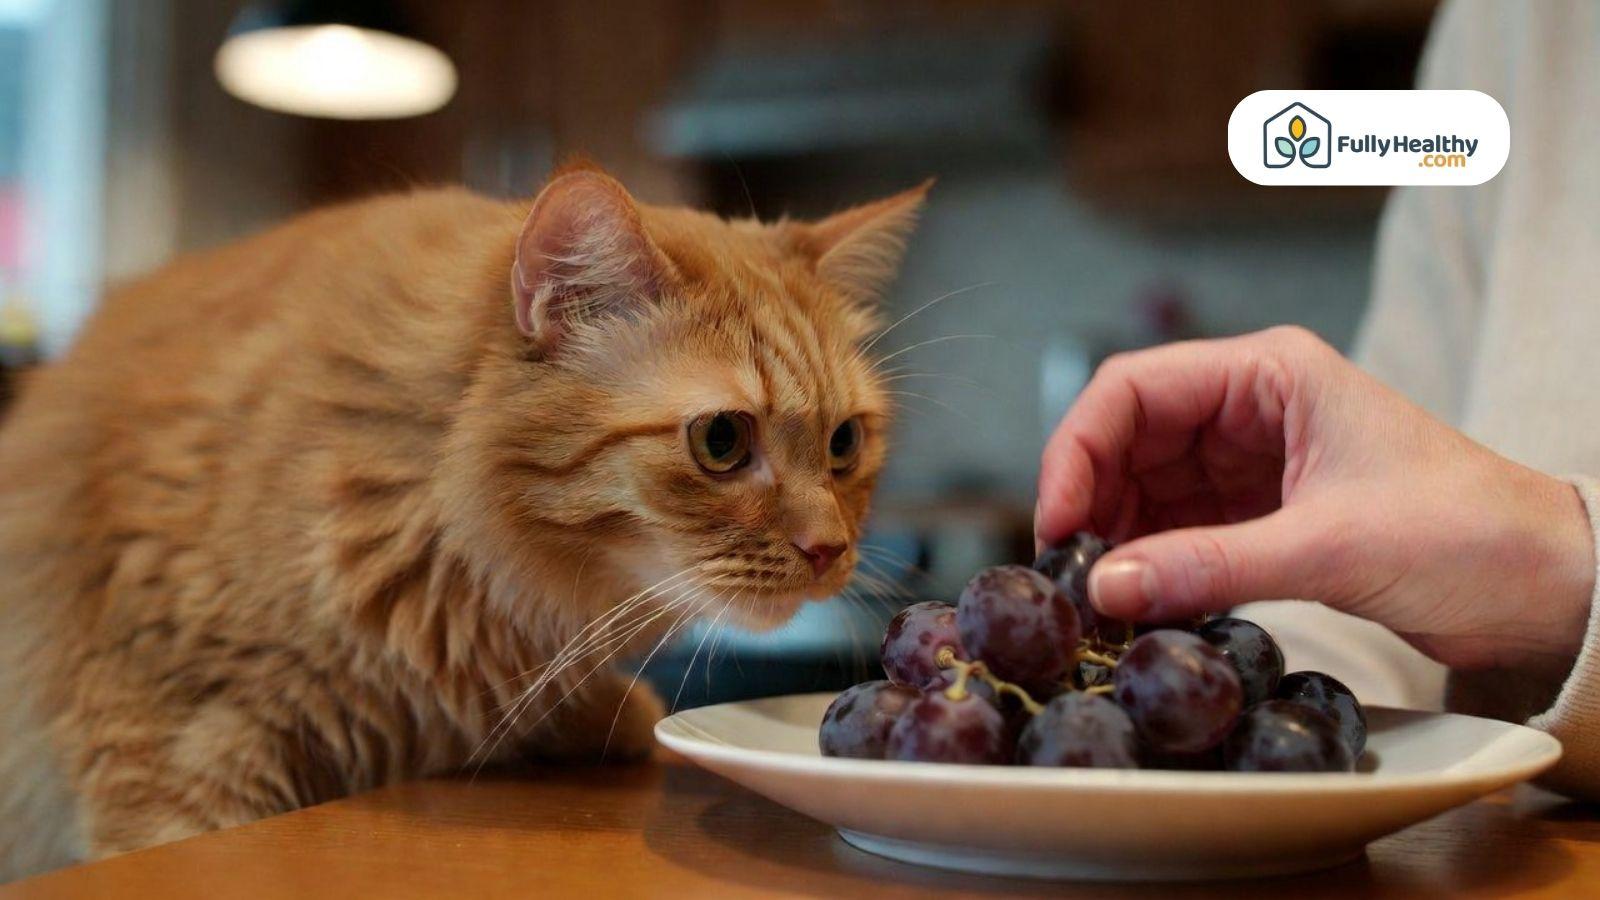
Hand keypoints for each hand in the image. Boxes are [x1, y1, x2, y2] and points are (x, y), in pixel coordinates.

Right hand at [1035, 326, 1594, 672]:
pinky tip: (1135, 601)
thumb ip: (1209, 565)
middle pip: (1127, 439)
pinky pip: (1176, 532)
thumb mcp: (1329, 546)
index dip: (1078, 450)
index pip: (1134, 389)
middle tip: (1066, 570)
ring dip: (1115, 538)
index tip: (1056, 521)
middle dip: (1089, 500)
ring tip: (1095, 595)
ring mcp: (1251, 464)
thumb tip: (1105, 587)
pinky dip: (1149, 564)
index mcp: (1268, 374)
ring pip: (1144, 489)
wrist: (1546, 587)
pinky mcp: (1259, 517)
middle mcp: (1250, 409)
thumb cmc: (1467, 533)